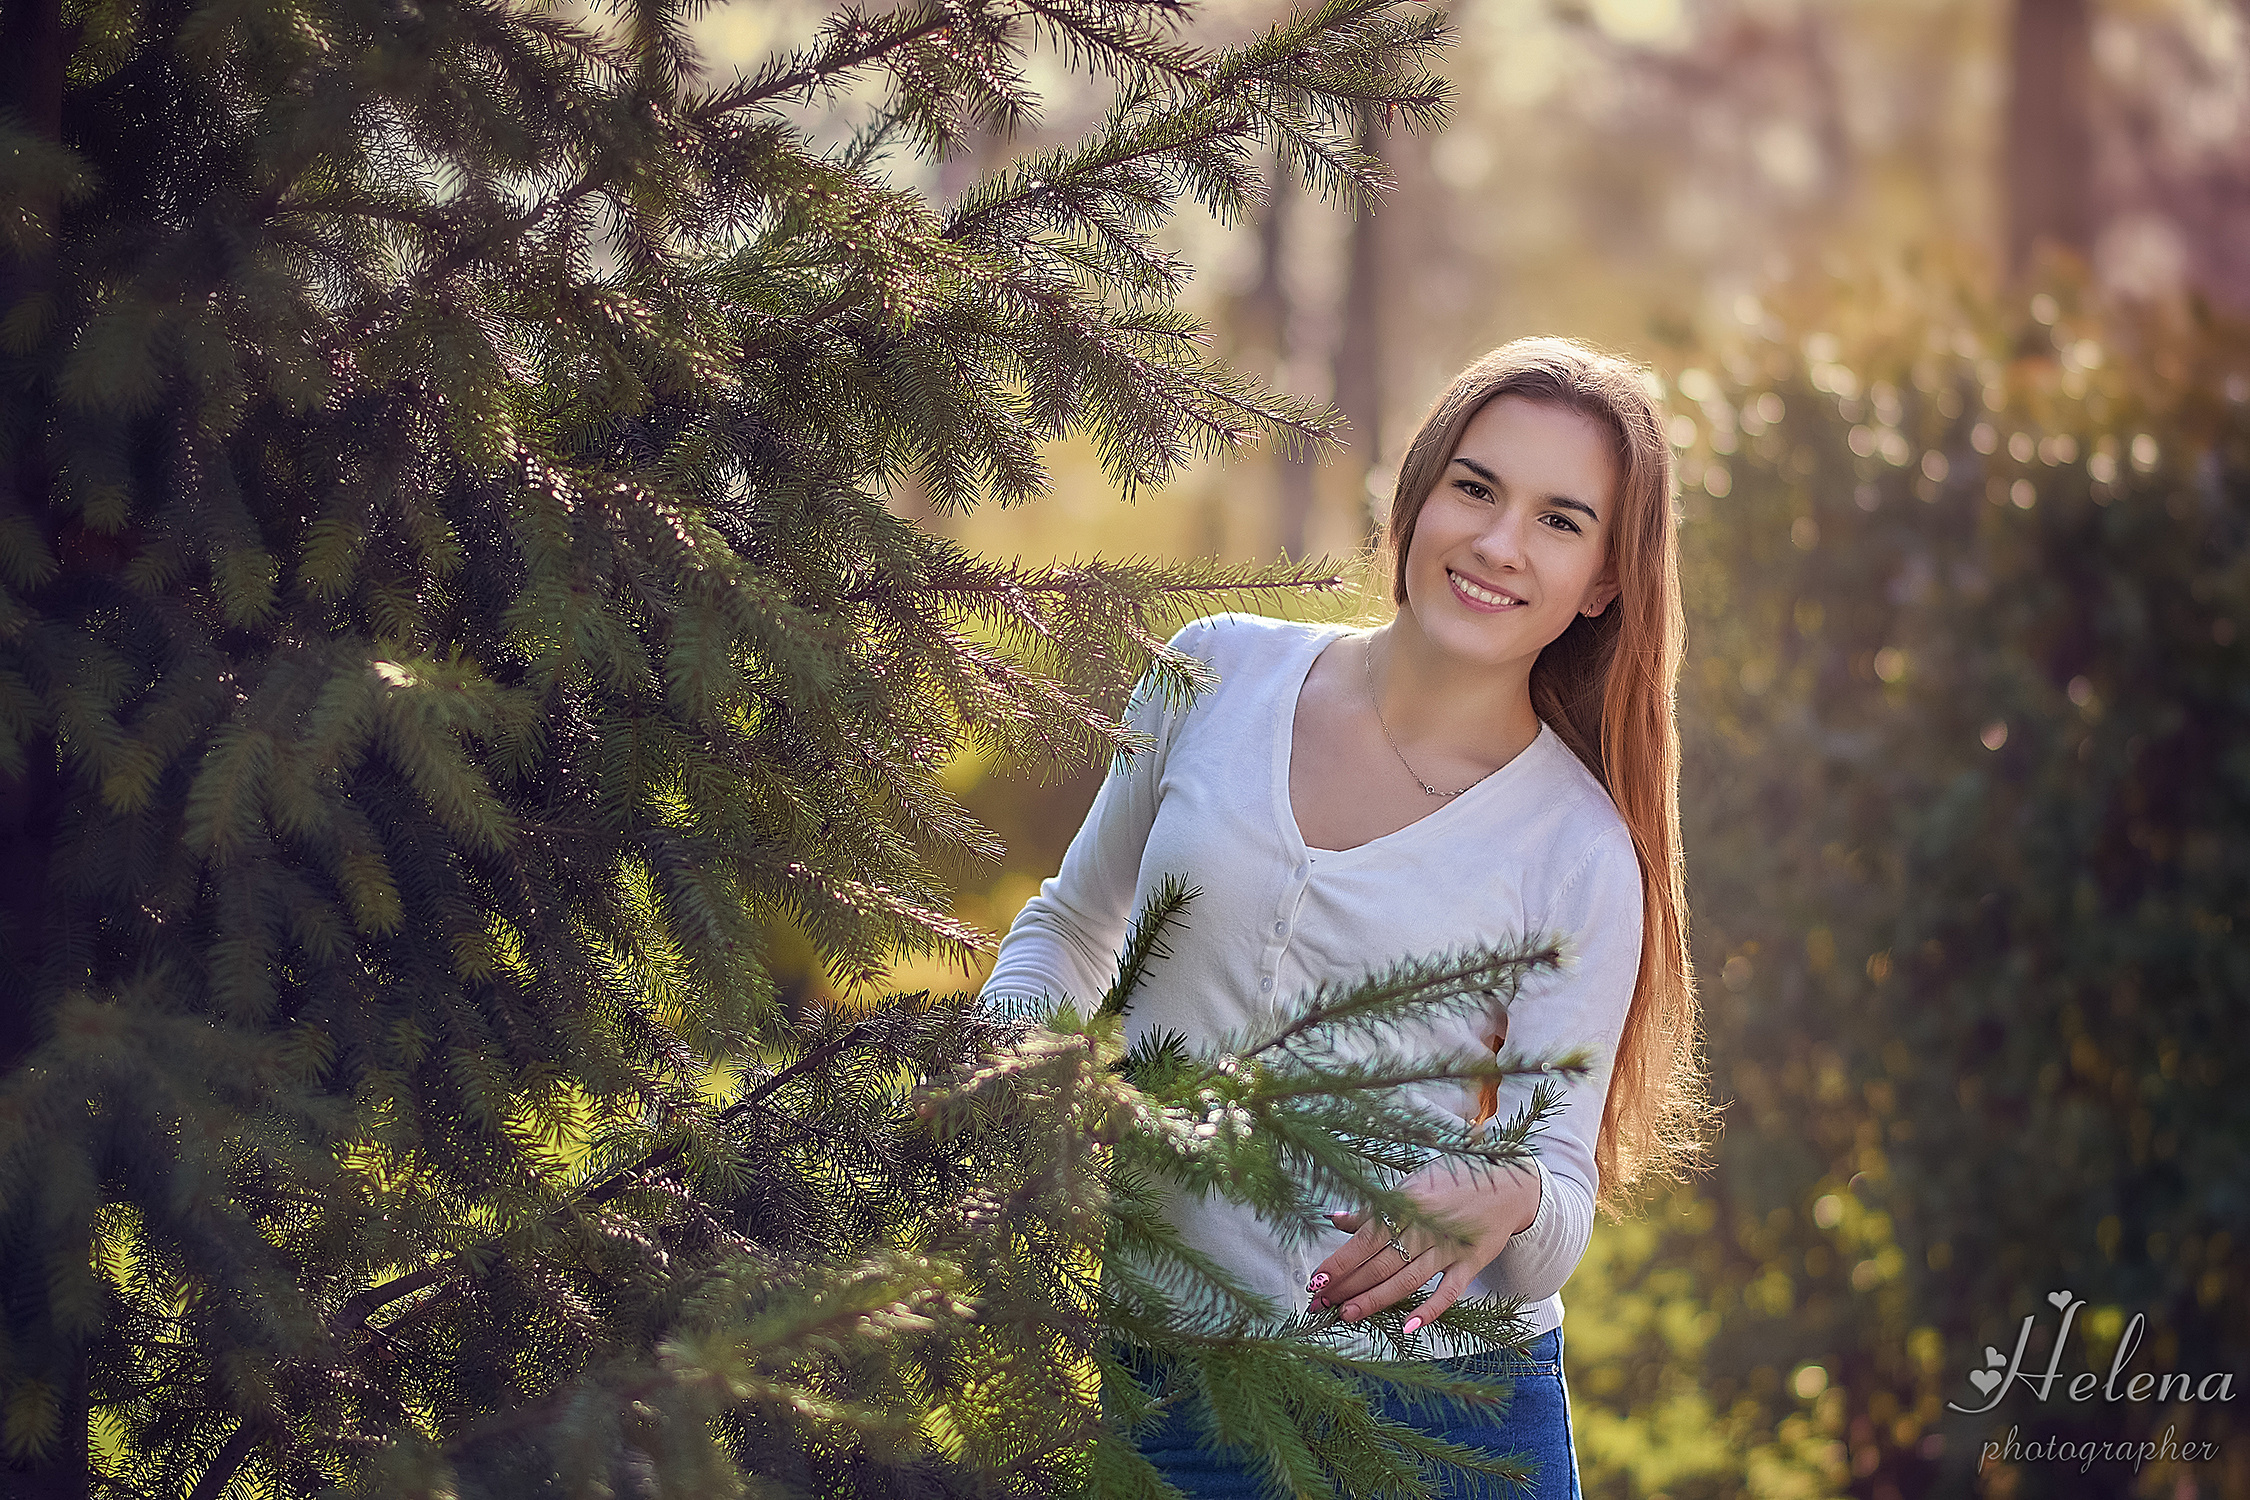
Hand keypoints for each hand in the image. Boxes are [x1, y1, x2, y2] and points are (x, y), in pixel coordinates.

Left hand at [1305, 1160, 1540, 1336]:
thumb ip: (1374, 1209)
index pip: (1365, 1239)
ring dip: (1376, 1299)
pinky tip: (1410, 1326)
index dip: (1340, 1262)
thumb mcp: (1410, 1187)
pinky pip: (1449, 1291)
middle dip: (1349, 1285)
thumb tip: (1335, 1220)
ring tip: (1349, 1314)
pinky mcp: (1472, 1263)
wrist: (1507, 1182)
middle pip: (1380, 1263)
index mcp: (1405, 1205)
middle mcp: (1425, 1226)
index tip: (1316, 1281)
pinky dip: (1431, 1309)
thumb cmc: (1450, 1182)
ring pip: (1407, 1279)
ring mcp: (1449, 1246)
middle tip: (1322, 1305)